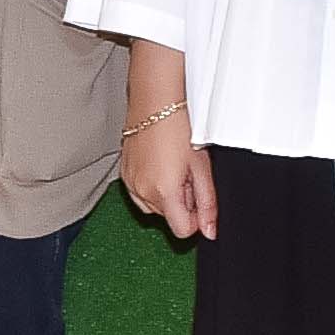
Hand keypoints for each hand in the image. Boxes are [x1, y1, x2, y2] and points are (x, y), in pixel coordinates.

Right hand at [124, 114, 214, 241]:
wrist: (155, 103)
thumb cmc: (179, 128)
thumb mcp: (201, 168)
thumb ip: (207, 204)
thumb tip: (210, 231)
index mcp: (164, 193)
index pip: (183, 230)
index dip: (196, 218)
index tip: (198, 197)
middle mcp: (142, 192)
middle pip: (169, 217)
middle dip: (181, 201)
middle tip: (185, 172)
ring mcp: (130, 184)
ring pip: (154, 206)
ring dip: (166, 194)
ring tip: (172, 166)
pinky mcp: (123, 174)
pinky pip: (140, 192)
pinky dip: (152, 185)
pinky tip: (160, 164)